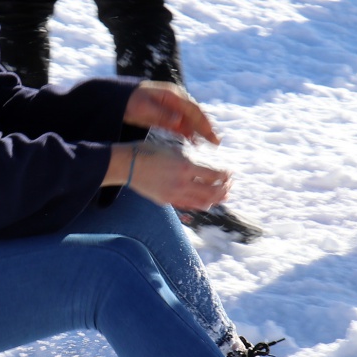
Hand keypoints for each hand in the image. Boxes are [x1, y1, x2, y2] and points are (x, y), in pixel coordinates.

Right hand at [107, 141, 229, 210]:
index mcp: (186, 166)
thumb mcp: (174, 150)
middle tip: (229, 186)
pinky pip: (189, 206)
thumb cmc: (149, 151)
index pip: (215, 175)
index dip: (226, 176)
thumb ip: (191, 162)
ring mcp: (174, 194)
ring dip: (215, 200)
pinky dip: (200, 204)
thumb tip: (207, 170)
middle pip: (213, 192)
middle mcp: (182, 182)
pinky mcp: (167, 201)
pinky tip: (204, 201)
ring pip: (203, 202)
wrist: (127, 164)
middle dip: (224, 189)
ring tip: (221, 196)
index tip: (230, 174)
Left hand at [124, 81, 220, 144]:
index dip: (203, 122)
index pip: (193, 109)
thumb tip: (179, 121)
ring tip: (208, 145)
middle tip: (216, 142)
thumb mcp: (145, 108)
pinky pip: (181, 125)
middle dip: (206, 128)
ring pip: (189, 121)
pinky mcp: (167, 116)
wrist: (118, 100)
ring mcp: (172, 108)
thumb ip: (162, 114)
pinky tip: (193, 142)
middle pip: (195, 115)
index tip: (211, 134)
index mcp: (173, 95)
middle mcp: (176, 100)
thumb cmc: (131, 102)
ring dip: (199, 132)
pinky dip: (188, 133)